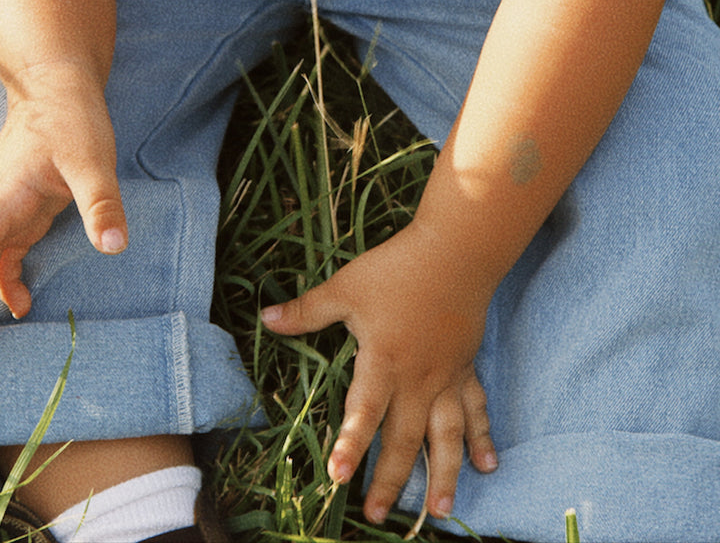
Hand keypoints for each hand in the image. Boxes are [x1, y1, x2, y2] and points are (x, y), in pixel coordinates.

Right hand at [0, 64, 125, 318]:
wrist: (59, 87)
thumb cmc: (72, 119)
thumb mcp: (92, 161)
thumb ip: (100, 205)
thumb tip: (112, 248)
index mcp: (1, 204)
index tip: (6, 312)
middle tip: (14, 334)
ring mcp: (5, 214)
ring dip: (0, 287)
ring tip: (19, 328)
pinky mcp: (21, 213)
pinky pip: (6, 255)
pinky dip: (9, 278)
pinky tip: (23, 303)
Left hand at [261, 221, 497, 523]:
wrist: (456, 250)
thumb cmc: (397, 268)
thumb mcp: (346, 287)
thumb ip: (308, 311)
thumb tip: (266, 319)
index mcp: (384, 361)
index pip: (364, 412)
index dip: (349, 444)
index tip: (337, 478)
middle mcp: (417, 379)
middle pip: (404, 438)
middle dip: (389, 478)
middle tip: (377, 514)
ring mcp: (447, 377)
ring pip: (446, 435)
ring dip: (442, 474)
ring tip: (439, 511)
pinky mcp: (466, 368)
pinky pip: (476, 408)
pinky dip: (482, 438)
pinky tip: (487, 466)